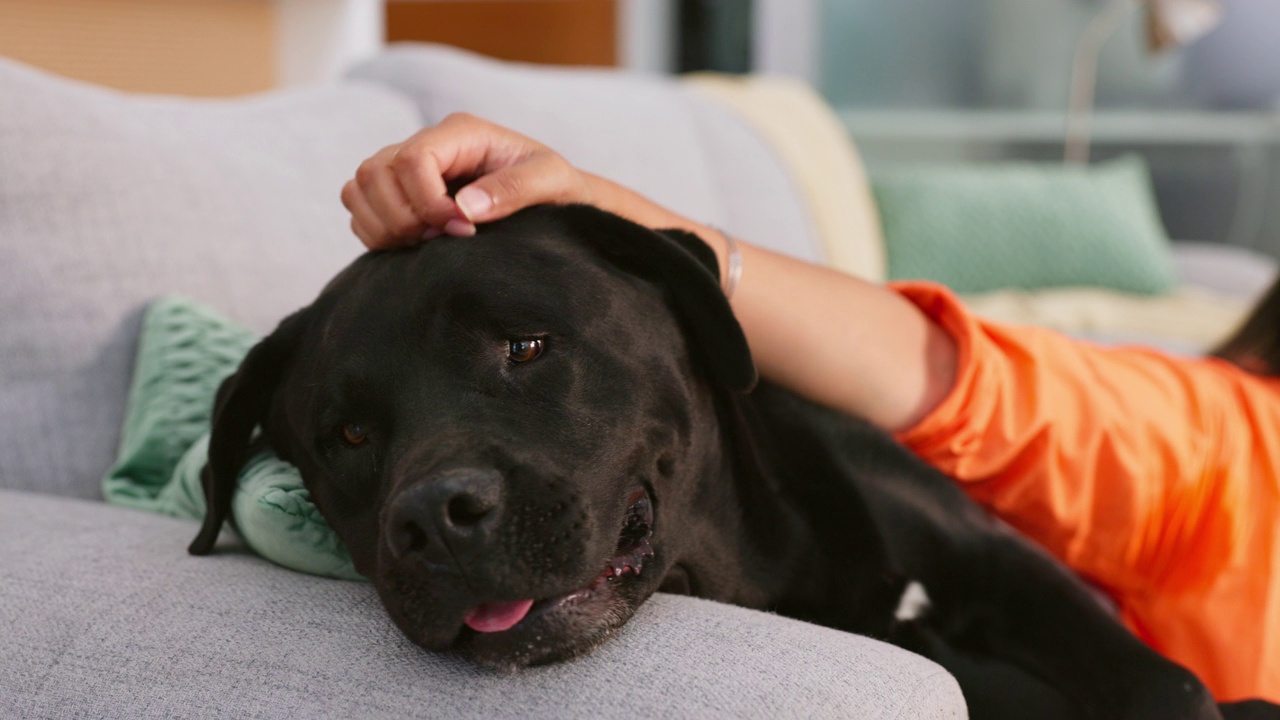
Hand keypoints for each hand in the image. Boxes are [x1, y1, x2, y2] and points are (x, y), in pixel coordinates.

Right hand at [340, 113, 592, 249]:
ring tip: (428, 243)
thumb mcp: (550, 181)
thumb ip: (514, 190)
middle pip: (374, 172)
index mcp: (461, 133)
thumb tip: (466, 208)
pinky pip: (359, 211)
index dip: (427, 201)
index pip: (412, 158)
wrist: (553, 204)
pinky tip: (415, 246)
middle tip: (441, 239)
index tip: (461, 229)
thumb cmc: (554, 188)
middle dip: (402, 216)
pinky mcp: (397, 195)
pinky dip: (377, 234)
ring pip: (357, 190)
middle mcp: (426, 145)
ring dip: (385, 226)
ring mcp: (405, 169)